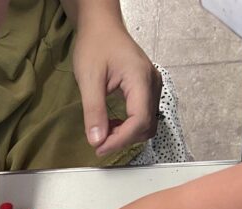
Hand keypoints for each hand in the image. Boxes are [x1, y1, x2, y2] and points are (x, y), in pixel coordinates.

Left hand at [72, 9, 161, 155]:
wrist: (102, 27)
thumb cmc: (95, 45)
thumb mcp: (89, 79)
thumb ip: (94, 111)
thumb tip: (97, 140)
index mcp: (140, 79)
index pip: (139, 120)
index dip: (120, 140)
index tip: (100, 148)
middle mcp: (152, 84)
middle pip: (146, 125)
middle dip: (123, 139)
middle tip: (98, 143)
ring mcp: (153, 86)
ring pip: (147, 123)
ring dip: (126, 134)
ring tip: (103, 132)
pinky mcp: (148, 89)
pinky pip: (144, 115)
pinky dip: (129, 126)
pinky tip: (111, 124)